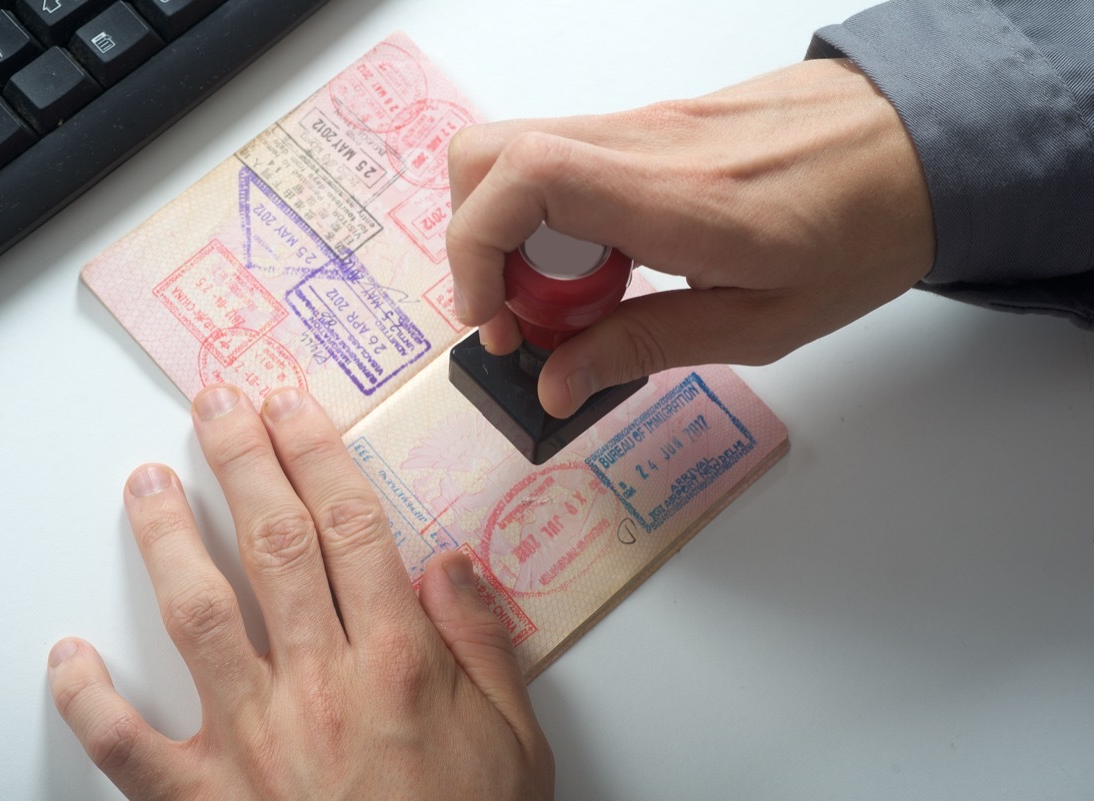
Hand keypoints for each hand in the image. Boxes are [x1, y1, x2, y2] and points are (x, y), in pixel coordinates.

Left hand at [47, 385, 553, 799]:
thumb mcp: (519, 740)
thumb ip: (485, 643)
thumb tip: (448, 563)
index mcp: (399, 663)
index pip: (352, 526)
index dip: (318, 454)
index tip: (293, 407)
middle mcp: (320, 686)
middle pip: (274, 546)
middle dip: (244, 461)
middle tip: (219, 404)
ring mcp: (255, 741)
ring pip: (197, 616)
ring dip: (168, 539)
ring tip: (148, 482)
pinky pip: (128, 748)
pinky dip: (89, 701)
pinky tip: (67, 658)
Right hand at [446, 58, 934, 417]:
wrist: (917, 147)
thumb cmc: (861, 234)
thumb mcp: (760, 323)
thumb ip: (644, 347)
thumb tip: (557, 381)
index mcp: (676, 199)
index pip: (522, 178)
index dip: (474, 248)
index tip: (490, 316)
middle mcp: (642, 144)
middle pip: (488, 155)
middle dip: (479, 248)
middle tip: (526, 317)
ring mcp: (640, 125)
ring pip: (516, 156)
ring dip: (514, 236)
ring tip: (571, 300)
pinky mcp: (646, 126)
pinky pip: (560, 160)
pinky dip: (550, 219)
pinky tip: (604, 266)